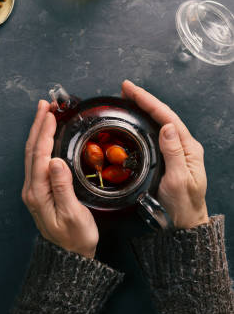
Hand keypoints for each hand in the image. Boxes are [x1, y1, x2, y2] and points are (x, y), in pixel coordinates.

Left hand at [22, 100, 97, 258]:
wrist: (70, 257)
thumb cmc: (76, 239)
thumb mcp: (74, 215)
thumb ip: (63, 187)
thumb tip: (56, 161)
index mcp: (38, 193)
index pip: (40, 155)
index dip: (44, 132)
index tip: (50, 114)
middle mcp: (31, 189)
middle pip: (32, 150)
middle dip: (38, 125)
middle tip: (45, 105)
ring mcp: (33, 190)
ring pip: (32, 154)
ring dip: (38, 132)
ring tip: (45, 114)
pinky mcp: (38, 191)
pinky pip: (37, 161)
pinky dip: (41, 144)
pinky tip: (46, 137)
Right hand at [122, 80, 208, 228]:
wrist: (184, 223)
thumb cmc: (183, 205)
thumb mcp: (178, 180)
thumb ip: (174, 153)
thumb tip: (166, 127)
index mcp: (188, 148)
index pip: (167, 117)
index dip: (148, 101)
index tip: (132, 91)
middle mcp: (183, 146)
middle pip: (162, 116)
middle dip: (144, 100)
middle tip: (125, 90)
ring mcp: (176, 151)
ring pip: (158, 123)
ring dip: (143, 109)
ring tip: (127, 100)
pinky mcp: (168, 158)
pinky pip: (154, 135)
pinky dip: (143, 123)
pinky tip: (134, 121)